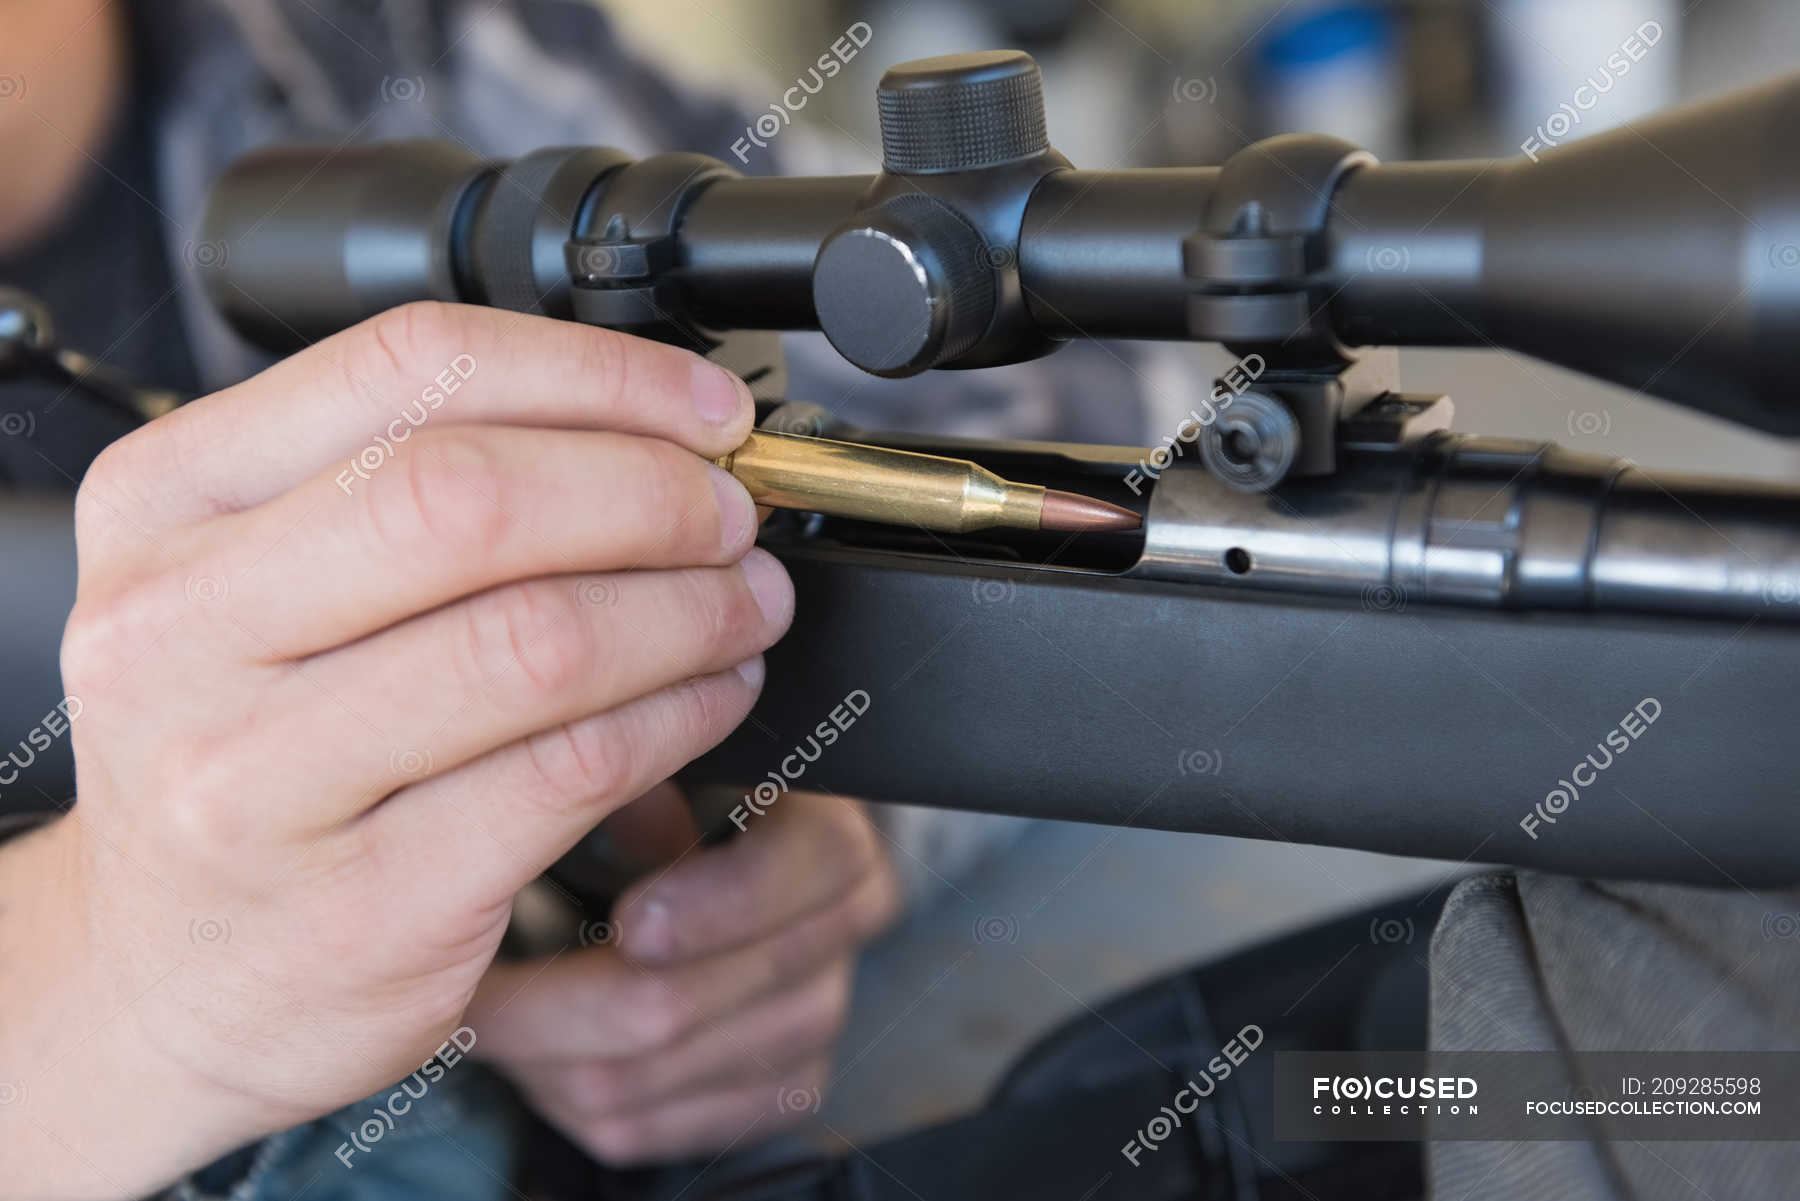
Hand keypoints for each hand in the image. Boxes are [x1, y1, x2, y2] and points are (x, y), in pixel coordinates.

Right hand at [0, 303, 791, 1199]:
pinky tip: (710, 696)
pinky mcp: (362, 904)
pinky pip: (570, 769)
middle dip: (654, 494)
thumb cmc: (246, 763)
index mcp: (165, 505)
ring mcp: (257, 780)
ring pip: (538, 639)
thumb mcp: (255, 589)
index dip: (598, 375)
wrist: (176, 984)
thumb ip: (402, 485)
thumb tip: (646, 426)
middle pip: (475, 498)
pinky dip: (678, 716)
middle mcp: (181, 633)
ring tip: (745, 605)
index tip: (705, 413)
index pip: (410, 367)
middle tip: (732, 516)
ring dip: (690, 609)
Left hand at [467, 785, 899, 1163]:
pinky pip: (642, 1129)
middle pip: (692, 1002)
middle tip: (470, 974)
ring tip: (486, 1005)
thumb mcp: (673, 761)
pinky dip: (564, 1100)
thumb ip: (639, 759)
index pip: (804, 875)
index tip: (629, 918)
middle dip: (557, 1000)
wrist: (719, 876)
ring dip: (540, 1052)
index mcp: (829, 836)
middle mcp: (839, 932)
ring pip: (647, 1078)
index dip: (715, 905)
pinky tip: (536, 1049)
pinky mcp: (770, 1092)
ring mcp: (812, 1018)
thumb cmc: (687, 798)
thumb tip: (595, 741)